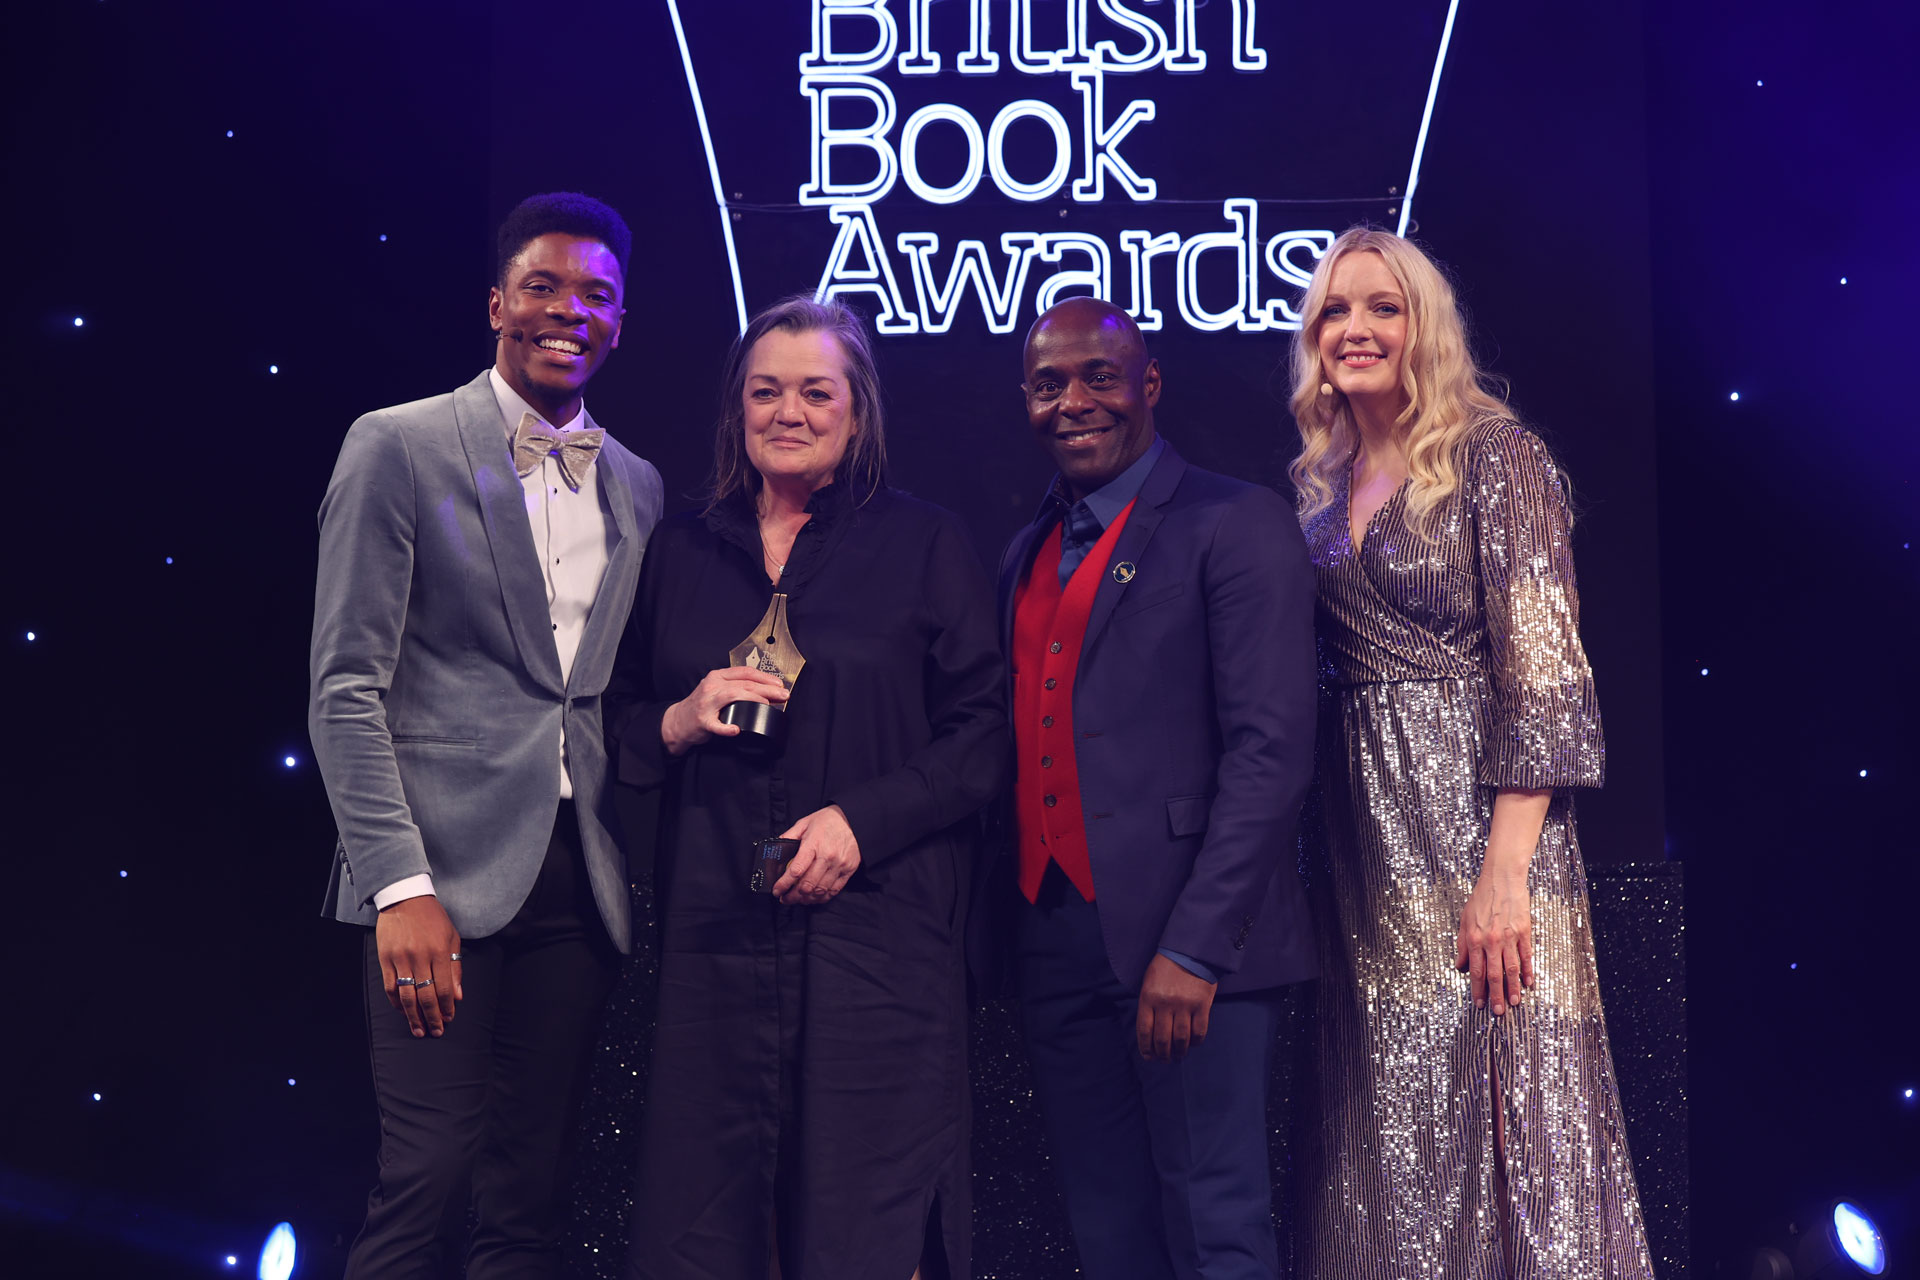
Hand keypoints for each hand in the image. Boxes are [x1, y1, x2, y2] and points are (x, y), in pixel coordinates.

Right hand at [376, 895, 462, 1037]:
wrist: (405, 898)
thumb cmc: (433, 918)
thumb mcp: (452, 938)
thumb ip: (455, 968)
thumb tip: (458, 996)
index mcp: (440, 951)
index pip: (444, 988)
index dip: (447, 1007)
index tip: (449, 1019)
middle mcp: (420, 957)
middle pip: (426, 996)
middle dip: (432, 1017)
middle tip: (436, 1031)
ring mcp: (401, 958)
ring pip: (407, 995)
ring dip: (413, 1016)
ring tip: (419, 1030)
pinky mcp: (385, 958)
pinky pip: (391, 986)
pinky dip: (396, 1002)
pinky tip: (403, 1011)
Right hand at [661, 667, 788, 754]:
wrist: (678, 721)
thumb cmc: (702, 705)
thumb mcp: (717, 689)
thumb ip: (736, 687)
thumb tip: (766, 691)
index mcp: (717, 676)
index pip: (745, 672)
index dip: (765, 677)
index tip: (779, 684)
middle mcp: (712, 686)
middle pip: (744, 684)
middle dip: (767, 689)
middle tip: (783, 695)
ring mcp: (706, 703)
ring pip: (733, 696)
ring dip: (754, 699)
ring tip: (767, 705)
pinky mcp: (702, 721)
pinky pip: (716, 725)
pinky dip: (726, 728)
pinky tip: (736, 730)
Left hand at [772, 805, 860, 904]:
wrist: (854, 820)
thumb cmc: (829, 820)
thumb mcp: (804, 823)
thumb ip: (788, 836)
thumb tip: (775, 850)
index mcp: (813, 844)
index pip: (796, 871)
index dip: (783, 884)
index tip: (776, 891)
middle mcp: (827, 857)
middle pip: (807, 885)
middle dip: (792, 896)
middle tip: (784, 898)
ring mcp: (839, 865)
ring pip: (819, 891)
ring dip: (806, 899)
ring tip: (797, 899)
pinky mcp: (849, 871)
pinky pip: (833, 891)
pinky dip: (821, 898)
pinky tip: (813, 897)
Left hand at [1136, 953, 1216, 1061]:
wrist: (1190, 951)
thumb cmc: (1166, 967)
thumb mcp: (1149, 982)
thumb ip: (1148, 1005)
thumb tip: (1150, 1033)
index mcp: (1148, 997)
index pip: (1144, 1031)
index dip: (1146, 1048)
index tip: (1149, 1057)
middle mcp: (1165, 1004)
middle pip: (1162, 1039)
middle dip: (1163, 1054)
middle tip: (1165, 1060)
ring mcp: (1185, 1005)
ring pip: (1181, 1039)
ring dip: (1179, 1052)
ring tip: (1179, 1056)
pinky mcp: (1202, 1005)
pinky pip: (1199, 1031)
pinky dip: (1196, 1042)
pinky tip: (1193, 1044)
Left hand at [1456, 870, 1533, 1014]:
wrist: (1501, 879)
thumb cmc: (1481, 898)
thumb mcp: (1464, 920)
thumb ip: (1462, 945)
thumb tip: (1460, 966)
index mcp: (1475, 939)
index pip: (1476, 971)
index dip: (1477, 989)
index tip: (1479, 1003)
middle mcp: (1492, 941)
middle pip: (1494, 974)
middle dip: (1495, 995)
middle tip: (1497, 1011)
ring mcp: (1509, 937)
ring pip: (1511, 969)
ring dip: (1512, 988)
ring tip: (1513, 1003)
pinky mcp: (1524, 932)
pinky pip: (1525, 956)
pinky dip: (1527, 971)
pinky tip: (1528, 983)